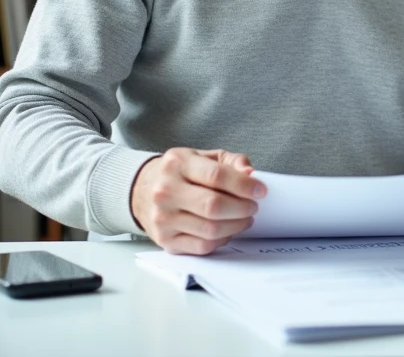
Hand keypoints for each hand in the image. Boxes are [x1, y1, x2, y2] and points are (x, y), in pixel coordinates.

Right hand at [131, 147, 265, 254]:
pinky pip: (203, 246)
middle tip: (253, 206)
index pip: (216, 176)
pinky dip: (222, 239)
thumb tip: (250, 174)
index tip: (261, 190)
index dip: (244, 185)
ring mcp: (163, 218)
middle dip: (242, 208)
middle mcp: (166, 191)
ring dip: (236, 225)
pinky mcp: (166, 240)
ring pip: (210, 229)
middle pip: (214, 206)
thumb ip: (231, 162)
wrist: (143, 189)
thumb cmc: (181, 173)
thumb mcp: (205, 157)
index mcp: (177, 164)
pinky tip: (228, 230)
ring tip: (244, 218)